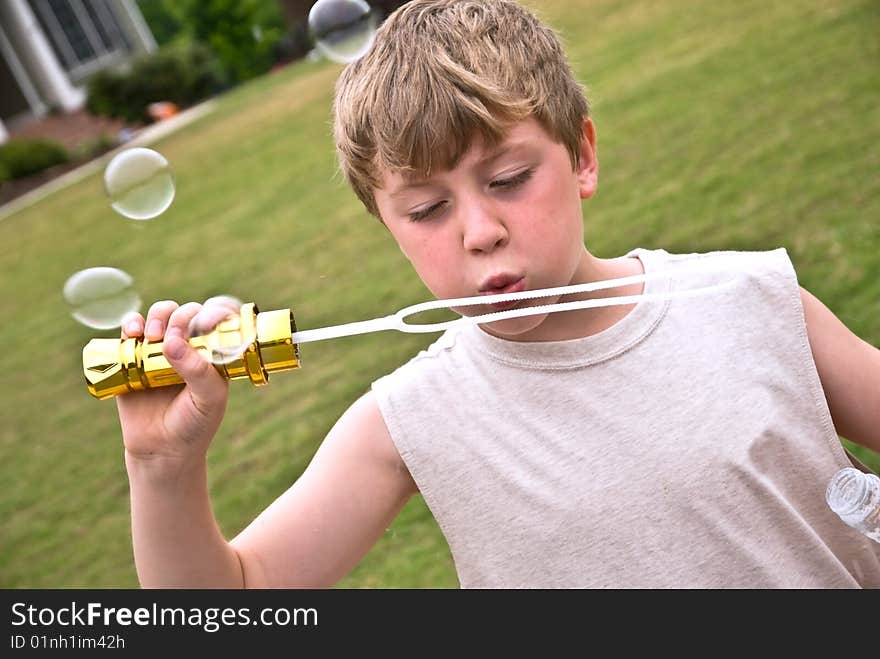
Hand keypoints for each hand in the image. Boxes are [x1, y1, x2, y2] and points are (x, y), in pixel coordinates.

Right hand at [116, 301, 228, 468]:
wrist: (161, 450)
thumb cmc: (194, 424)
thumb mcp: (208, 400)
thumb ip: (197, 371)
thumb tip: (172, 341)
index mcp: (214, 353)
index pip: (218, 319)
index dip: (214, 311)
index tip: (206, 321)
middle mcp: (190, 346)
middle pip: (187, 313)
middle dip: (180, 317)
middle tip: (172, 338)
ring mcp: (161, 350)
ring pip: (160, 314)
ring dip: (157, 315)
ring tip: (152, 335)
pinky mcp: (134, 357)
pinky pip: (132, 329)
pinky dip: (130, 322)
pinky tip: (131, 332)